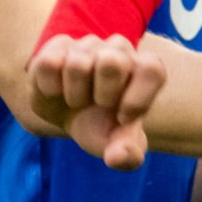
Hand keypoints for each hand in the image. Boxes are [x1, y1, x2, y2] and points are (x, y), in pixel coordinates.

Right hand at [24, 32, 169, 171]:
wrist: (68, 117)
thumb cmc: (101, 126)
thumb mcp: (117, 146)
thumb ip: (127, 155)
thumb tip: (116, 157)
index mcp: (144, 70)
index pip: (152, 70)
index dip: (137, 99)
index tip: (122, 119)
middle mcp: (119, 50)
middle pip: (113, 62)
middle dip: (102, 95)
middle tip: (98, 105)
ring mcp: (89, 44)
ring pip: (77, 65)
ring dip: (74, 94)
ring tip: (77, 100)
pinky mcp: (59, 44)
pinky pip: (49, 64)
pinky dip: (50, 87)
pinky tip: (57, 91)